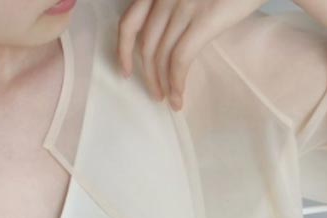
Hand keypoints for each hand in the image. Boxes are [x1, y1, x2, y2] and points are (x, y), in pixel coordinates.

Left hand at [116, 0, 266, 109]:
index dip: (123, 50)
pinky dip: (176, 81)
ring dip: (162, 83)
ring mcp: (182, 7)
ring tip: (169, 100)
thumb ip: (178, 6)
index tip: (126, 70)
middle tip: (155, 94)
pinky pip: (180, 58)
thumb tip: (174, 36)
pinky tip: (179, 96)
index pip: (129, 22)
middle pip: (145, 44)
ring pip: (160, 55)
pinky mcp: (203, 20)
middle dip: (147, 75)